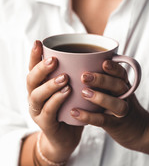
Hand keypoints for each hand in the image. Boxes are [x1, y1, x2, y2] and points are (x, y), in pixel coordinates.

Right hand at [27, 41, 82, 162]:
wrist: (66, 137)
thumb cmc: (69, 108)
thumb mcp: (68, 88)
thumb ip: (70, 74)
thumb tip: (85, 54)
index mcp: (39, 86)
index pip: (32, 68)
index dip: (34, 55)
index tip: (38, 43)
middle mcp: (35, 96)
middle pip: (31, 80)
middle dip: (41, 69)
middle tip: (53, 60)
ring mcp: (38, 111)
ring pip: (37, 95)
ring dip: (50, 85)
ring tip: (64, 77)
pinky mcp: (46, 124)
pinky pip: (48, 111)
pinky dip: (57, 100)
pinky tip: (67, 92)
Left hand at [70, 60, 148, 151]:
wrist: (138, 129)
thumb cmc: (119, 103)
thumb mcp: (116, 90)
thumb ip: (104, 79)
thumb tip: (79, 63)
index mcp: (124, 84)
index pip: (121, 73)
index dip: (114, 68)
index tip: (104, 63)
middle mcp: (125, 96)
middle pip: (118, 85)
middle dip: (102, 80)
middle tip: (84, 76)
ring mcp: (122, 111)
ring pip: (116, 104)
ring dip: (100, 97)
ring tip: (83, 93)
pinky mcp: (115, 125)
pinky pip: (103, 120)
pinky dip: (88, 116)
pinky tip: (75, 112)